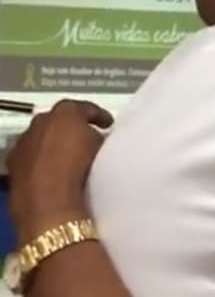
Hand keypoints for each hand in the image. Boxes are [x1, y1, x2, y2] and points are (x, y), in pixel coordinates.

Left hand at [6, 100, 112, 241]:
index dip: (99, 116)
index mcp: (65, 112)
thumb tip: (93, 138)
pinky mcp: (13, 162)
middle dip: (72, 127)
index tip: (108, 124)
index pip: (85, 108)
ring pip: (42, 137)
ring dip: (54, 143)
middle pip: (59, 120)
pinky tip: (51, 170)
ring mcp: (24, 141)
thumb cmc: (81, 167)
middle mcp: (40, 121)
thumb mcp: (102, 146)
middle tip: (86, 138)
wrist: (48, 199)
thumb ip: (97, 136)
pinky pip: (32, 155)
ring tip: (69, 156)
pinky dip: (41, 159)